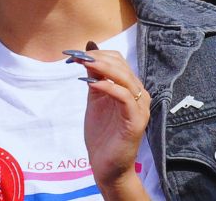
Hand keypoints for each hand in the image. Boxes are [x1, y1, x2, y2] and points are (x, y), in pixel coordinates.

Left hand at [72, 43, 149, 196]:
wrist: (106, 165)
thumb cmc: (102, 133)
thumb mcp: (95, 98)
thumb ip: (94, 76)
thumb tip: (87, 51)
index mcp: (130, 89)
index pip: (118, 61)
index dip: (98, 54)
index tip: (75, 53)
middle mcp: (139, 95)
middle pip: (122, 66)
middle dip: (98, 57)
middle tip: (76, 56)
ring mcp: (140, 108)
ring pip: (126, 78)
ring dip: (103, 67)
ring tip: (83, 63)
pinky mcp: (136, 121)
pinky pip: (125, 97)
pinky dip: (109, 86)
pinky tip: (93, 83)